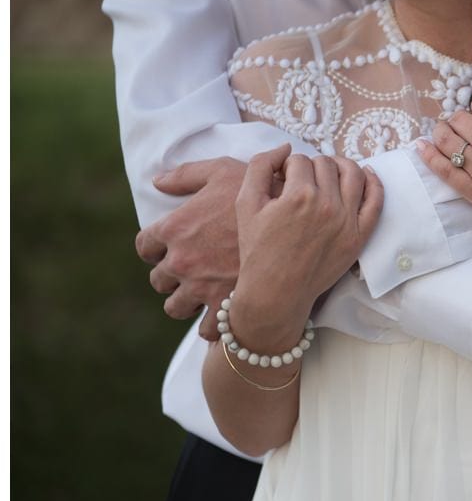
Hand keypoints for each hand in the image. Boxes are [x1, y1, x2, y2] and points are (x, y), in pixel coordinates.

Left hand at [135, 156, 247, 339]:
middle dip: (172, 278)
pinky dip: (211, 327)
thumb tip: (158, 181)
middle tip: (192, 273)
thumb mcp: (222, 170)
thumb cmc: (261, 189)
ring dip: (186, 304)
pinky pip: (207, 329)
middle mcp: (181, 260)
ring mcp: (201, 286)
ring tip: (203, 298)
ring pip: (176, 307)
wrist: (296, 218)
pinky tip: (222, 316)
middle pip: (159, 280)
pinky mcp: (225, 304)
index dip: (155, 249)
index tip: (168, 251)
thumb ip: (187, 175)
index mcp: (175, 227)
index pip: (145, 246)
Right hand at [230, 145, 383, 343]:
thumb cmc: (257, 248)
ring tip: (330, 172)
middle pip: (326, 164)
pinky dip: (373, 183)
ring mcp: (347, 222)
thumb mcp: (245, 203)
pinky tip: (366, 175)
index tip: (282, 179)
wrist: (276, 291)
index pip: (300, 161)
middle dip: (312, 167)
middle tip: (302, 180)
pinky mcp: (360, 236)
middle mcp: (327, 206)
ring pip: (354, 174)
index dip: (288, 167)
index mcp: (299, 195)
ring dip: (341, 166)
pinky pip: (376, 201)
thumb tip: (285, 147)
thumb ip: (261, 166)